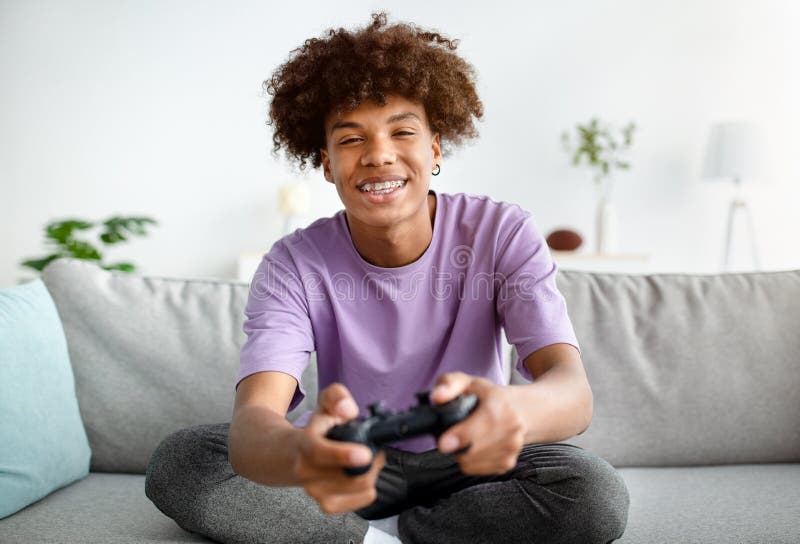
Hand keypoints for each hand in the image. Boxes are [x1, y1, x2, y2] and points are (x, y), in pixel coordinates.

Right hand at [292, 383, 385, 513]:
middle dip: (372, 460)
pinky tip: (364, 476)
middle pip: (349, 474)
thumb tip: (347, 410)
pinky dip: (369, 488)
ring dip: (372, 472)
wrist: (291, 456)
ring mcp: (315, 492)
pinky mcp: (327, 505)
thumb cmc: (316, 431)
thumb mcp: (325, 404)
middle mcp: (306, 472)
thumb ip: (337, 397)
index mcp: (305, 444)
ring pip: (358, 488)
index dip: (343, 455)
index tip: (364, 454)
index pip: (319, 453)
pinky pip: (361, 500)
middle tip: (375, 447)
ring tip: (369, 460)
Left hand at [431, 372, 525, 474]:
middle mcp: (511, 429)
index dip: (459, 437)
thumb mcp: (468, 382)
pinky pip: (475, 469)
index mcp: (501, 406)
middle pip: (472, 451)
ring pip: (470, 462)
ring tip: (466, 438)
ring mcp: (511, 448)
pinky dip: (469, 461)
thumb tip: (437, 397)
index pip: (479, 427)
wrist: (520, 411)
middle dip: (455, 445)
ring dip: (461, 453)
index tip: (443, 443)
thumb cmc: (489, 397)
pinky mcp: (508, 464)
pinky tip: (474, 447)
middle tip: (451, 435)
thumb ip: (449, 384)